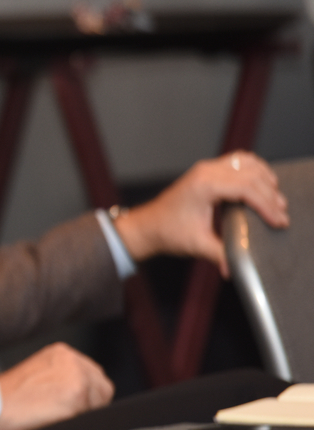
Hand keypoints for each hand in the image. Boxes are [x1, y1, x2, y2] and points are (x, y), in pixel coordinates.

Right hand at [0, 342, 112, 429]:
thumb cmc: (10, 397)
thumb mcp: (38, 374)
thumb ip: (62, 376)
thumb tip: (85, 393)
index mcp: (61, 353)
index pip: (93, 375)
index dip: (87, 395)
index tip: (72, 404)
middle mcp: (72, 358)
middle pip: (103, 387)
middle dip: (90, 404)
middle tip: (66, 412)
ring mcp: (76, 373)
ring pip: (100, 401)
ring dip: (84, 412)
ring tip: (57, 413)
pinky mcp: (77, 391)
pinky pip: (92, 413)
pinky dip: (78, 420)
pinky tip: (57, 417)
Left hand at [114, 151, 287, 275]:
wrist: (147, 225)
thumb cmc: (168, 232)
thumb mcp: (197, 245)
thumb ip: (221, 255)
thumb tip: (237, 268)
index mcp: (204, 186)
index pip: (247, 189)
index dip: (267, 206)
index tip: (278, 221)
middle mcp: (206, 171)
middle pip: (251, 175)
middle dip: (270, 195)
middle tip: (281, 215)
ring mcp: (205, 168)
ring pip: (246, 163)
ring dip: (265, 178)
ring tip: (276, 200)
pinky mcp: (206, 170)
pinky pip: (237, 161)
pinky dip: (254, 169)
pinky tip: (263, 183)